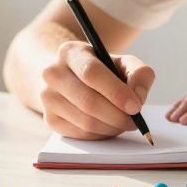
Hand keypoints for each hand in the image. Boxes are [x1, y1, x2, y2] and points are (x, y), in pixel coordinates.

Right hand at [40, 41, 155, 139]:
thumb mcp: (122, 62)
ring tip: (123, 122)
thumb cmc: (102, 71)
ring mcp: (47, 98)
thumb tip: (138, 97)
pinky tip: (108, 125)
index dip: (116, 92)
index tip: (136, 106)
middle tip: (135, 121)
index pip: (91, 72)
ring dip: (111, 127)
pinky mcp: (49, 119)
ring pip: (85, 121)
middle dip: (117, 115)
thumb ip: (139, 73)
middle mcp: (53, 73)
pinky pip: (80, 134)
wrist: (70, 77)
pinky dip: (100, 134)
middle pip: (88, 101)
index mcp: (70, 52)